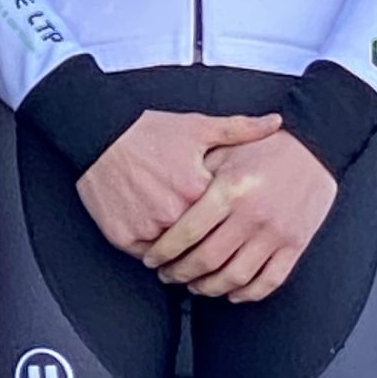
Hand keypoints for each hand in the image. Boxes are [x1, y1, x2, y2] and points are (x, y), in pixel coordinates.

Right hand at [76, 109, 282, 257]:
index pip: (225, 222)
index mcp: (198, 189)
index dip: (228, 223)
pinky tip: (160, 246)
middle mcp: (174, 213)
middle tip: (212, 247)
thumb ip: (240, 129)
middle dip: (207, 245)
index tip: (232, 224)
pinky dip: (152, 251)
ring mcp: (147, 227)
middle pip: (201, 243)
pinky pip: (145, 255)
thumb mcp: (197, 127)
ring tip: (187, 251)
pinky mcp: (123, 237)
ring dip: (180, 254)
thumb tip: (277, 122)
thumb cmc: (149, 130)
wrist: (99, 134)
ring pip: (174, 255)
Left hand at [145, 130, 337, 302]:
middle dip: (180, 273)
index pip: (187, 232)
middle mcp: (252, 214)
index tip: (152, 258)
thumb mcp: (226, 151)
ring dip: (209, 288)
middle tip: (167, 275)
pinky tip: (232, 292)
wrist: (316, 147)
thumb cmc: (265, 147)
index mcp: (230, 189)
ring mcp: (276, 232)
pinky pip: (268, 281)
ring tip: (194, 285)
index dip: (164, 251)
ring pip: (235, 277)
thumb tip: (166, 205)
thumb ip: (197, 177)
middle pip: (207, 259)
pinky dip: (247, 294)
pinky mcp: (296, 244)